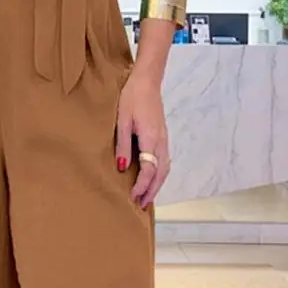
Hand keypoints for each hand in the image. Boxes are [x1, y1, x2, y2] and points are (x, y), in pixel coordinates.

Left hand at [115, 70, 170, 208]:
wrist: (147, 81)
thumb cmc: (131, 98)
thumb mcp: (121, 120)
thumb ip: (123, 145)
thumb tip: (123, 168)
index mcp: (151, 138)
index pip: (149, 169)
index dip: (141, 185)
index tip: (132, 196)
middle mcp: (161, 142)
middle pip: (160, 174)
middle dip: (151, 191)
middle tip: (141, 205)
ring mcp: (164, 140)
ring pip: (165, 169)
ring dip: (157, 186)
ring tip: (146, 198)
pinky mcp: (162, 138)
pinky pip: (164, 162)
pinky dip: (159, 176)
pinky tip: (152, 181)